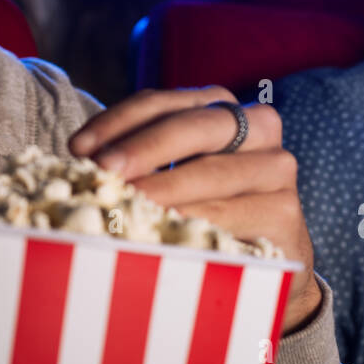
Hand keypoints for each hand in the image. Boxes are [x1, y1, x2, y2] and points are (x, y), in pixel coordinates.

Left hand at [69, 86, 321, 332]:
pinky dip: (193, 222)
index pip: (163, 103)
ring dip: (164, 189)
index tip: (78, 147)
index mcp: (222, 106)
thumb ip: (141, 160)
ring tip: (125, 205)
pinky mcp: (286, 212)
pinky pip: (230, 216)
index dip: (118, 120)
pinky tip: (162, 232)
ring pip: (212, 173)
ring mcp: (277, 167)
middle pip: (196, 127)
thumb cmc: (208, 209)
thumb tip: (82, 164)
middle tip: (104, 170)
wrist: (271, 261)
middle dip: (145, 147)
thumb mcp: (175, 174)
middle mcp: (258, 126)